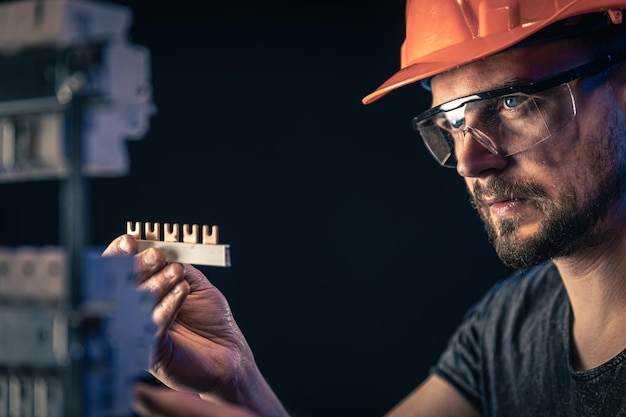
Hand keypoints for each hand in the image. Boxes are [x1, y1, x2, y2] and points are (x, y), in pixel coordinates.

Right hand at [103, 235, 288, 416]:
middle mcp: (133, 316)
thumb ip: (176, 265)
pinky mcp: (151, 354)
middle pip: (120, 288)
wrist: (228, 353)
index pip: (118, 273)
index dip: (119, 255)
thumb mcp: (194, 283)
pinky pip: (153, 327)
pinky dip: (167, 305)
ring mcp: (139, 336)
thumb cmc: (210, 320)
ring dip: (157, 284)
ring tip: (176, 272)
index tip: (129, 240)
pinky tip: (182, 290)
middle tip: (156, 256)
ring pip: (136, 306)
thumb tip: (157, 245)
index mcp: (139, 295)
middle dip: (138, 267)